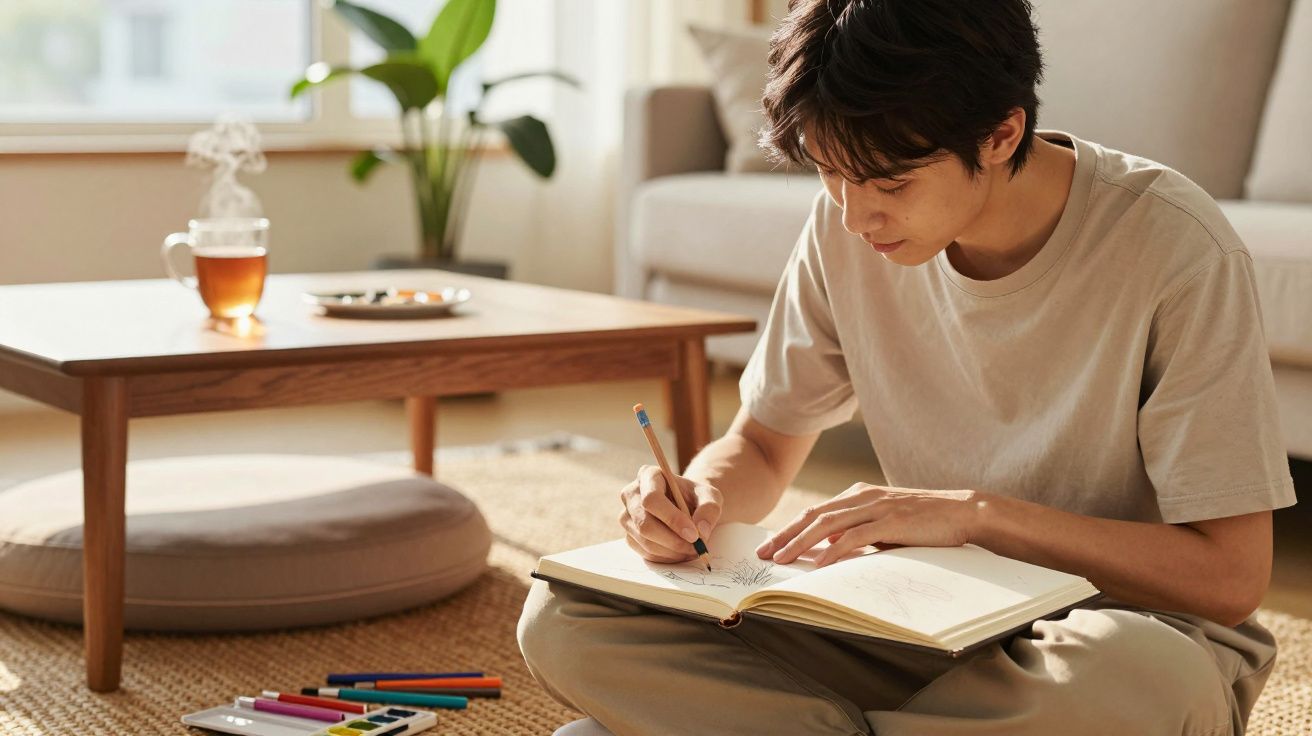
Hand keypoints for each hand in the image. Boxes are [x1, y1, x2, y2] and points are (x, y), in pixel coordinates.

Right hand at [619, 465, 722, 562]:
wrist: (686, 506)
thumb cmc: (695, 497)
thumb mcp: (710, 496)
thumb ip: (710, 508)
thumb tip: (701, 531)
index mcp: (648, 476)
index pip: (652, 499)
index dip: (672, 519)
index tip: (694, 534)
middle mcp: (631, 494)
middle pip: (645, 524)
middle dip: (673, 541)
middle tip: (696, 548)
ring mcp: (627, 516)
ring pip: (645, 542)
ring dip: (672, 551)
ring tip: (693, 549)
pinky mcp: (629, 536)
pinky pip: (646, 553)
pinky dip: (667, 557)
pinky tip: (681, 551)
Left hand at [756, 483, 984, 567]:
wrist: (962, 511)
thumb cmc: (923, 522)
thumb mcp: (884, 525)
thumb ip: (856, 531)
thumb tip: (827, 548)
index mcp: (858, 496)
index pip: (816, 513)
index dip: (790, 529)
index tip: (770, 546)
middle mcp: (862, 497)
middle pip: (813, 516)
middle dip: (785, 535)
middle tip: (763, 554)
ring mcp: (875, 507)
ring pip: (827, 524)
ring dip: (800, 542)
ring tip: (781, 559)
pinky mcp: (891, 520)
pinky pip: (854, 536)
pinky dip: (834, 550)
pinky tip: (819, 562)